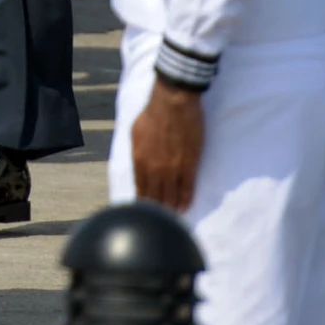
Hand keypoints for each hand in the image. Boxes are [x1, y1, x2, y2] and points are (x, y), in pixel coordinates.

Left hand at [130, 78, 204, 212]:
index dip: (142, 201)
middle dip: (156, 210)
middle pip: (155, 196)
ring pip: (171, 195)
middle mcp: (153, 168)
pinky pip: (187, 187)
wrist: (173, 103)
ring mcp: (172, 168)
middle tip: (158, 221)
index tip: (143, 212)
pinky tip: (185, 207)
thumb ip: (138, 152)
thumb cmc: (153, 114)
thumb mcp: (135, 134)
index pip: (140, 188)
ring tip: (171, 218)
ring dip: (171, 208)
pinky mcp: (189, 165)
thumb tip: (139, 165)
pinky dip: (186, 199)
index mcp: (138, 160)